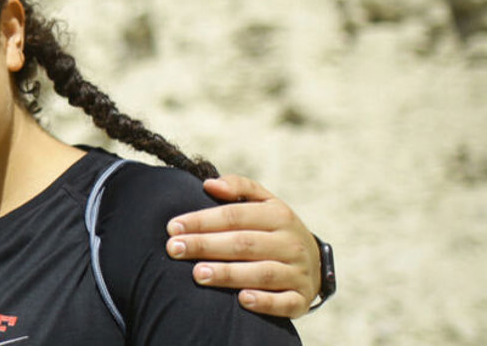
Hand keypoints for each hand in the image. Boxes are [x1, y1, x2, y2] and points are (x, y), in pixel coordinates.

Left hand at [165, 174, 321, 318]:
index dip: (202, 221)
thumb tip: (210, 184)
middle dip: (206, 245)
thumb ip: (239, 188)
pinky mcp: (301, 299)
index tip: (172, 227)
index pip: (235, 216)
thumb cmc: (274, 230)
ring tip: (197, 274)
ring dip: (229, 274)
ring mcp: (298, 272)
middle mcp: (291, 243)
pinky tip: (242, 300)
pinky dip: (265, 302)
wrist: (314, 265)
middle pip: (243, 244)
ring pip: (262, 273)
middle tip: (174, 249)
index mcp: (279, 215)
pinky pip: (285, 302)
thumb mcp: (264, 203)